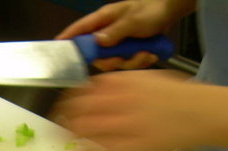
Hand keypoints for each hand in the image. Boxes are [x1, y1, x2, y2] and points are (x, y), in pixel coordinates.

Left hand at [53, 69, 204, 150]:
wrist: (200, 113)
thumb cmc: (179, 96)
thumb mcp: (149, 79)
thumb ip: (124, 83)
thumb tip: (102, 89)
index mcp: (123, 82)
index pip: (86, 89)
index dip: (71, 99)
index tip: (65, 105)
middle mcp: (119, 101)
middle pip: (79, 109)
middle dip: (64, 118)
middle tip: (57, 126)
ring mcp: (123, 124)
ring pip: (84, 130)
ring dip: (68, 136)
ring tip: (60, 143)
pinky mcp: (129, 146)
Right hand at [55, 0, 193, 70]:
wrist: (169, 12)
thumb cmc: (150, 9)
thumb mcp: (133, 20)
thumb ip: (115, 32)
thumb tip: (98, 42)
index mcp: (104, 19)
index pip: (80, 29)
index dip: (68, 38)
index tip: (58, 47)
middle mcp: (108, 32)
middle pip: (98, 55)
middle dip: (113, 61)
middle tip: (124, 58)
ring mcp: (118, 42)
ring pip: (115, 62)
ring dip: (131, 61)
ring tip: (145, 52)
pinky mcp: (128, 50)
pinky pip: (128, 64)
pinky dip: (140, 61)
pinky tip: (149, 53)